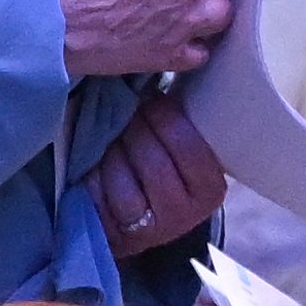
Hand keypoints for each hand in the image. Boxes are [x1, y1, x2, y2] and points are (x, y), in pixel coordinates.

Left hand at [94, 102, 229, 253]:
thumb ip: (179, 118)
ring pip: (123, 177)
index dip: (163, 115)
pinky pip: (101, 196)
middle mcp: (188, 215)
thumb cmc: (157, 165)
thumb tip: (173, 66)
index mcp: (210, 188)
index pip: (187, 142)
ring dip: (112, 152)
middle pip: (152, 159)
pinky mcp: (121, 238)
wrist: (130, 217)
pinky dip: (95, 176)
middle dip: (134, 131)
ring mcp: (154, 231)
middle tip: (127, 119)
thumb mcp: (177, 144)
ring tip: (113, 143)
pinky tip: (97, 168)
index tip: (151, 100)